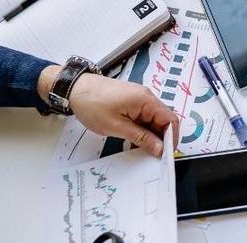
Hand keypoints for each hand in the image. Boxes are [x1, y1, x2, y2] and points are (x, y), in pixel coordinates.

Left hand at [38, 67, 178, 156]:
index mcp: (146, 101)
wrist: (75, 89)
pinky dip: (141, 130)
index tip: (166, 155)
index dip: (171, 138)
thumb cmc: (93, 105)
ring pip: (153, 121)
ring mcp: (139, 100)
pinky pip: (143, 118)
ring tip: (140, 151)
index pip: (170, 120)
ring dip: (150, 136)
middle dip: (160, 139)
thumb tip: (159, 148)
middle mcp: (147, 98)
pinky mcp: (131, 102)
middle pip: (163, 121)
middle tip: (152, 157)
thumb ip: (141, 137)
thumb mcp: (116, 126)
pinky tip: (133, 142)